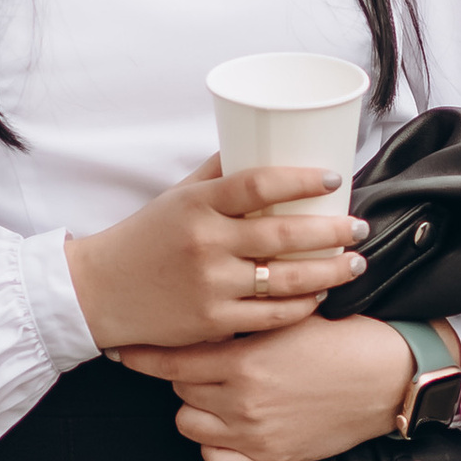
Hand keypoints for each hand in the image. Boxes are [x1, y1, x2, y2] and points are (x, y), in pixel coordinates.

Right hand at [66, 160, 366, 352]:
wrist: (99, 292)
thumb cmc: (144, 238)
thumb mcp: (176, 197)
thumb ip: (218, 174)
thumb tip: (259, 139)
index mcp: (198, 205)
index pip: (257, 183)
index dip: (301, 179)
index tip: (334, 178)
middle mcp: (205, 243)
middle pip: (283, 235)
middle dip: (333, 232)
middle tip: (360, 227)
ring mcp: (210, 285)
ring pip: (285, 280)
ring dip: (329, 272)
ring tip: (354, 262)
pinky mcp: (211, 322)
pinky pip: (270, 316)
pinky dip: (301, 306)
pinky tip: (320, 297)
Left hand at [116, 315, 425, 460]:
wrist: (387, 377)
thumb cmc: (342, 337)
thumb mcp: (288, 316)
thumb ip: (242, 316)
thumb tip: (203, 307)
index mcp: (243, 359)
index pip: (171, 359)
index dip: (143, 354)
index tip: (124, 349)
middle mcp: (241, 400)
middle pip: (178, 390)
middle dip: (184, 374)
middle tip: (205, 361)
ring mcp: (253, 433)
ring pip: (188, 424)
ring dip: (195, 408)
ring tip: (218, 392)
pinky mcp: (270, 459)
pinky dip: (214, 446)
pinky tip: (228, 427)